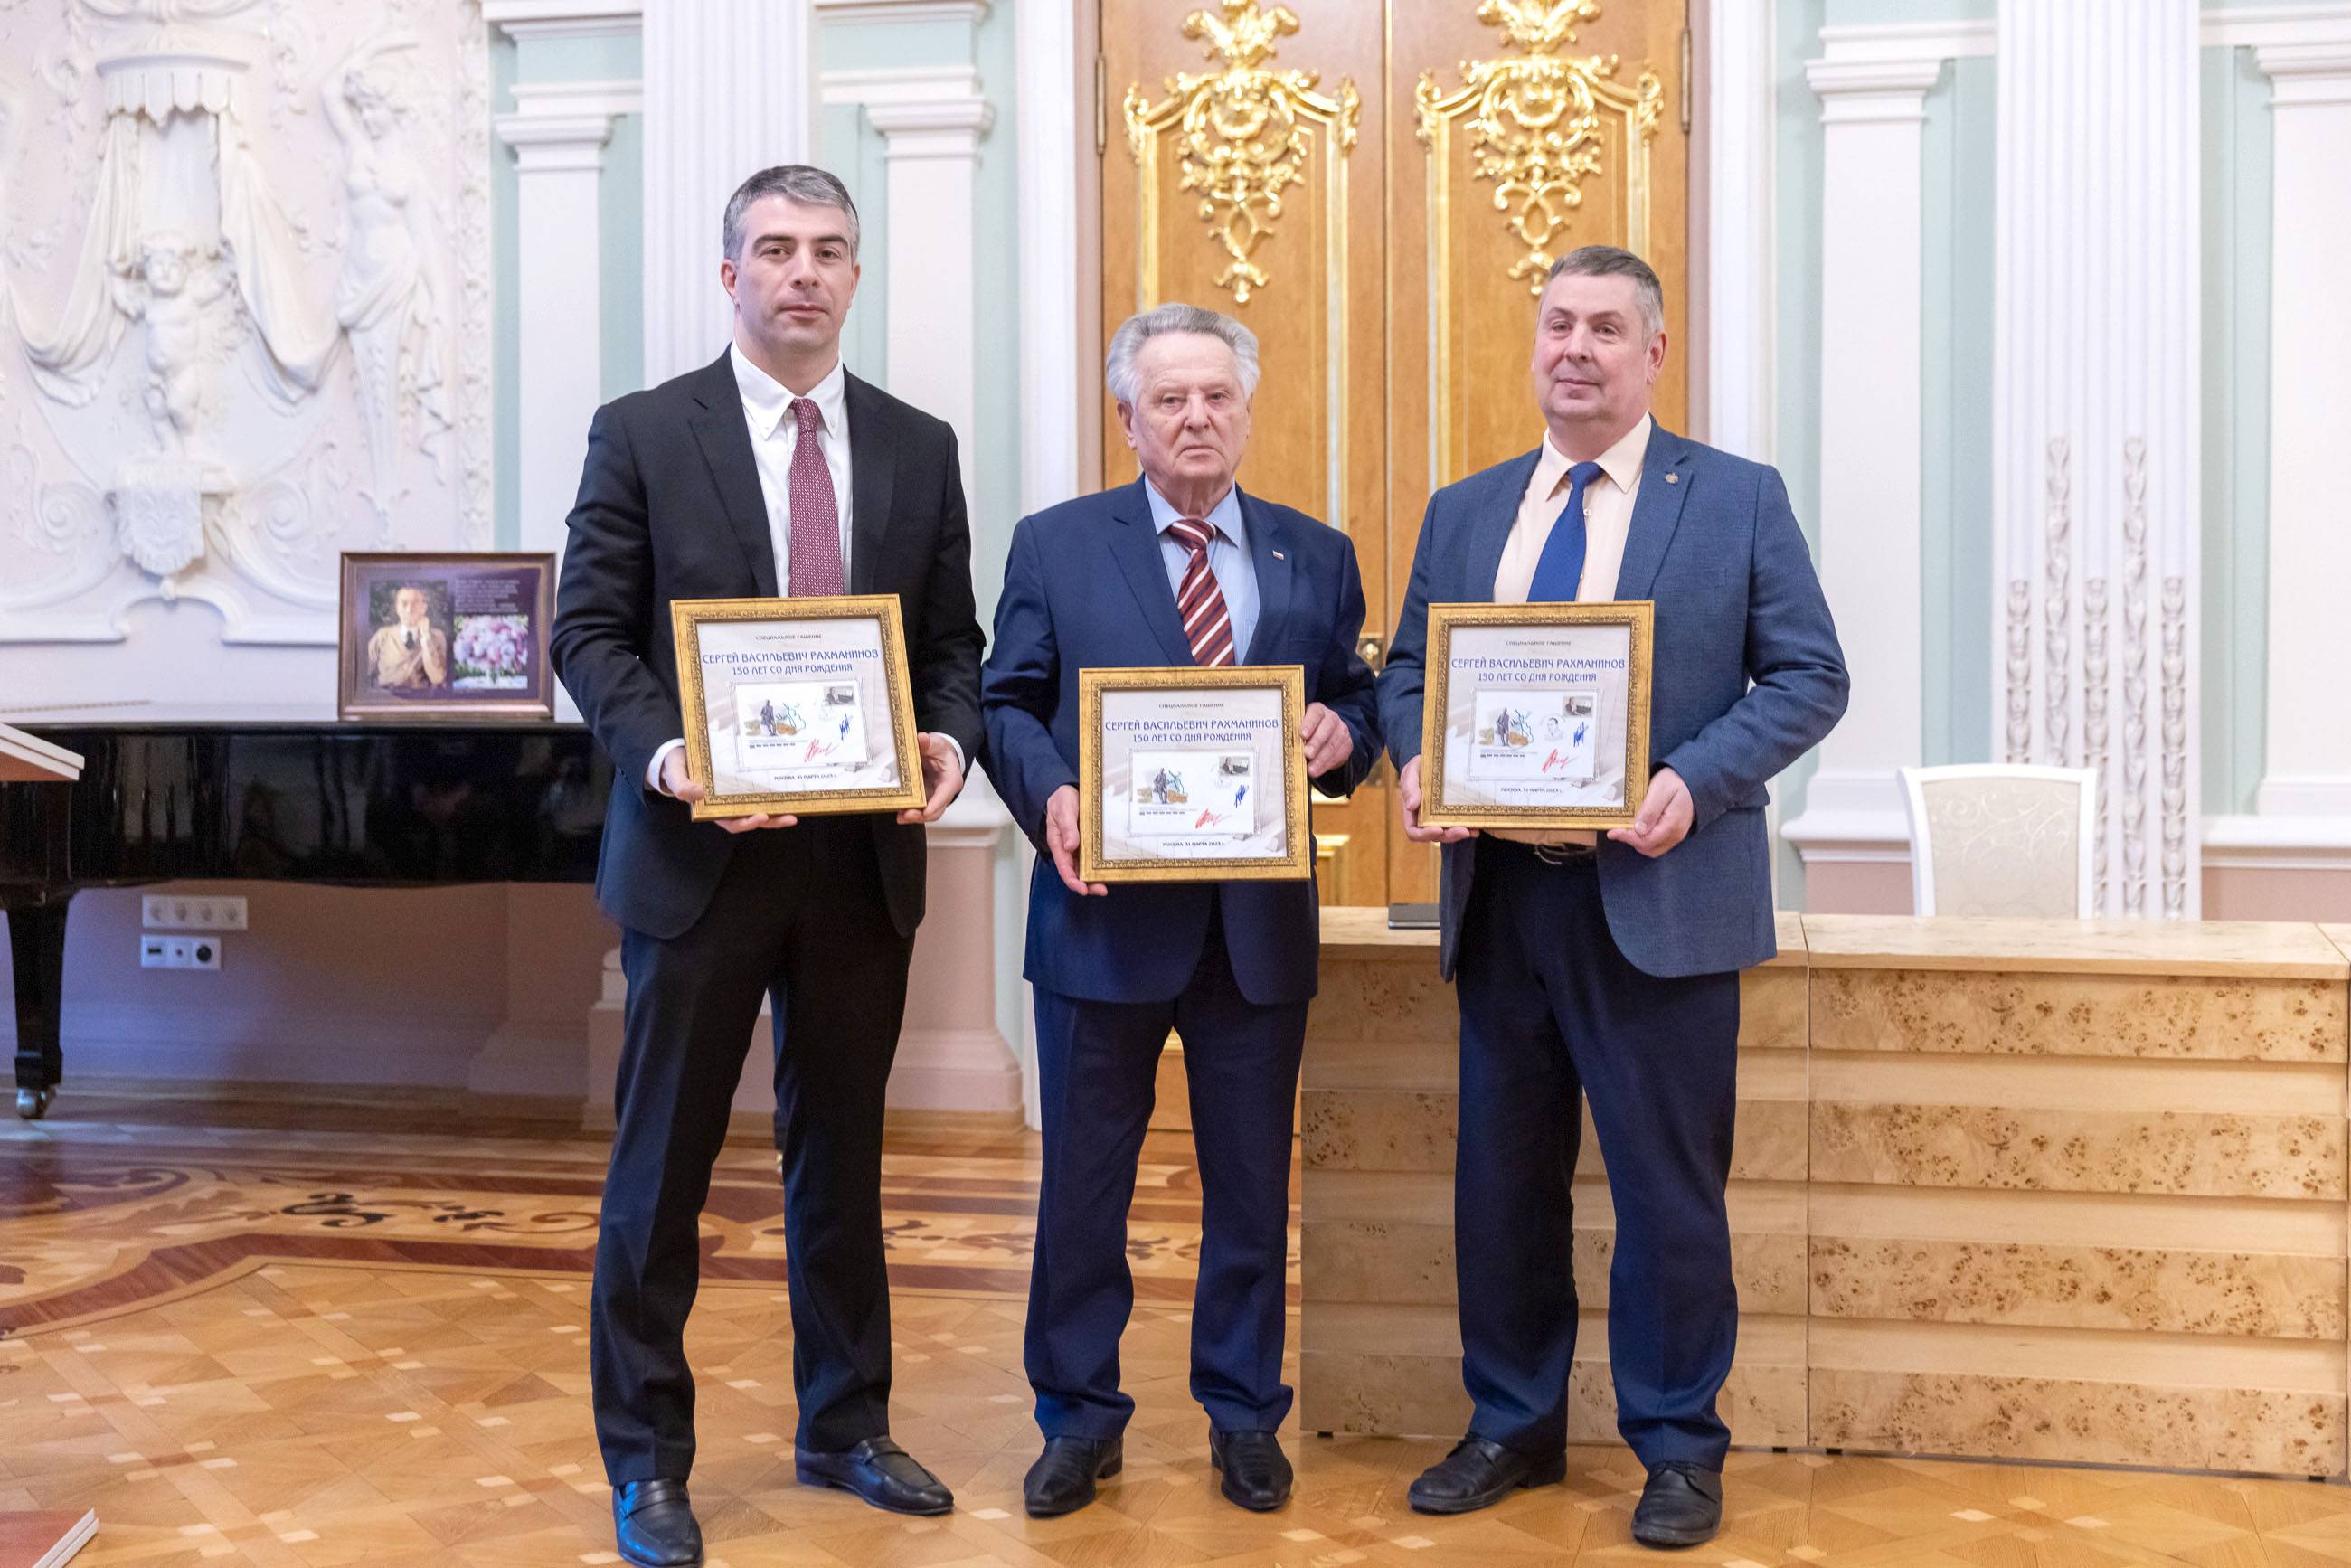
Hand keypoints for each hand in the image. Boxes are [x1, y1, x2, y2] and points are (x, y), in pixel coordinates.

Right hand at [661, 747, 795, 832]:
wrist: (677, 756)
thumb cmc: (676, 767)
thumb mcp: (675, 776)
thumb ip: (681, 786)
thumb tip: (697, 793)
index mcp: (711, 809)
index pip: (731, 822)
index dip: (746, 823)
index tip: (760, 817)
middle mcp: (726, 805)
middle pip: (751, 818)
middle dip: (771, 821)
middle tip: (789, 818)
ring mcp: (734, 796)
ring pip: (759, 808)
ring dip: (776, 813)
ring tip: (795, 812)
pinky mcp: (741, 785)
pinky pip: (758, 793)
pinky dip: (772, 796)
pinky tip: (787, 793)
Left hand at [897, 733, 964, 823]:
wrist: (940, 754)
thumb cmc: (941, 751)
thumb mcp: (937, 743)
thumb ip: (929, 742)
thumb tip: (922, 739)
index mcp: (951, 780)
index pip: (945, 795)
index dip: (935, 805)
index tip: (925, 811)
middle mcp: (944, 793)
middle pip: (936, 810)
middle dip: (921, 816)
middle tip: (906, 815)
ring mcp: (934, 798)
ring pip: (927, 814)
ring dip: (914, 817)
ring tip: (900, 817)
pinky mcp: (924, 799)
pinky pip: (918, 809)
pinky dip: (908, 812)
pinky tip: (898, 811)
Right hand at [1044, 784, 1106, 896]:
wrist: (1068, 792)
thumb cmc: (1061, 801)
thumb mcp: (1063, 810)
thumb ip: (1067, 827)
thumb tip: (1070, 845)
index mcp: (1058, 843)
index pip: (1063, 867)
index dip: (1072, 880)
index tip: (1082, 888)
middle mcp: (1068, 850)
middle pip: (1075, 872)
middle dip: (1087, 884)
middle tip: (1101, 890)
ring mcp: (1078, 848)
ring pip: (1085, 868)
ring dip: (1094, 879)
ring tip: (1106, 886)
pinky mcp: (1088, 844)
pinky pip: (1093, 858)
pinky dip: (1100, 866)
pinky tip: (1109, 870)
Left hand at [1299, 702, 1352, 776]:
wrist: (1330, 734)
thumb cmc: (1308, 731)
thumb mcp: (1302, 726)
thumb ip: (1294, 730)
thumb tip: (1282, 743)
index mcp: (1318, 710)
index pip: (1315, 713)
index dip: (1309, 724)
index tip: (1302, 735)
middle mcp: (1332, 718)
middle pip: (1327, 728)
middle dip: (1316, 742)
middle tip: (1307, 754)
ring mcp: (1341, 731)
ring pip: (1333, 744)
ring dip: (1321, 759)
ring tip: (1310, 769)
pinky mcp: (1347, 744)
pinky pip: (1339, 755)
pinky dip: (1327, 765)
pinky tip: (1317, 771)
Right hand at [1398, 754, 1475, 843]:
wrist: (1434, 761)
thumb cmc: (1419, 767)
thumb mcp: (1411, 772)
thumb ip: (1409, 787)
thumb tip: (1411, 805)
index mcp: (1412, 813)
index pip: (1414, 832)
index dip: (1425, 835)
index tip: (1438, 829)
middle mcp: (1426, 819)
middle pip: (1435, 836)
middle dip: (1449, 835)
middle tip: (1463, 830)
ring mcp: (1440, 818)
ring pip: (1449, 833)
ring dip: (1460, 834)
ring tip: (1472, 829)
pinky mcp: (1453, 814)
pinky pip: (1460, 825)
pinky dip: (1468, 828)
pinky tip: (1477, 826)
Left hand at [1608, 765, 1692, 857]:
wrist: (1694, 780)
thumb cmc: (1677, 782)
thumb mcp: (1661, 790)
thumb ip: (1650, 810)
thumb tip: (1638, 830)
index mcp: (1672, 825)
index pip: (1646, 841)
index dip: (1627, 837)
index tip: (1612, 832)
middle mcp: (1675, 834)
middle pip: (1648, 848)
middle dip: (1631, 840)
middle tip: (1617, 828)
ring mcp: (1675, 835)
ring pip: (1651, 848)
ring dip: (1637, 841)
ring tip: (1625, 828)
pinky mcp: (1674, 833)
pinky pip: (1657, 843)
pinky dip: (1645, 839)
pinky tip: (1637, 828)